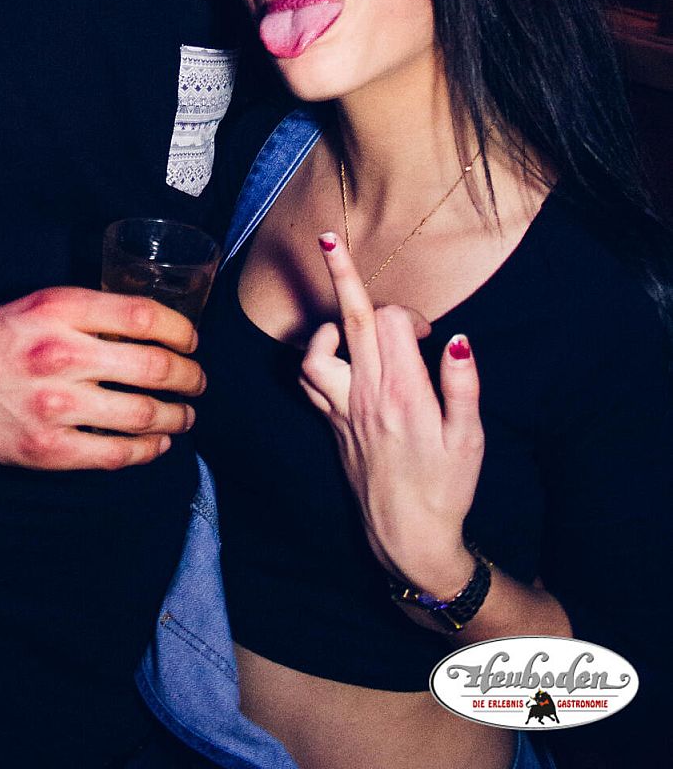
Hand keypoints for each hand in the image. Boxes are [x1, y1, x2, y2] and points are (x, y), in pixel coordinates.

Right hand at [0, 286, 204, 470]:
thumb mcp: (31, 304)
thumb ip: (85, 312)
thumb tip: (146, 327)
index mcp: (57, 308)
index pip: (143, 315)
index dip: (181, 329)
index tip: (191, 340)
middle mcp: (60, 353)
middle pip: (154, 365)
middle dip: (190, 376)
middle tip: (198, 380)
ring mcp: (54, 405)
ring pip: (143, 413)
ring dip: (178, 415)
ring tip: (186, 413)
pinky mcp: (46, 449)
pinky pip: (115, 454)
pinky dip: (147, 450)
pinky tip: (158, 443)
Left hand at [299, 234, 483, 596]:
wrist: (409, 539)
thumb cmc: (446, 487)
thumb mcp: (470, 437)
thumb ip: (463, 383)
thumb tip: (458, 337)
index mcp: (403, 391)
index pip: (395, 321)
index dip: (414, 315)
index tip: (430, 334)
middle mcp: (367, 393)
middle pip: (350, 319)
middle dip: (340, 274)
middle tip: (327, 238)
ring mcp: (343, 409)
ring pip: (315, 352)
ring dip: (325, 327)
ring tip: (343, 322)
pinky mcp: (332, 425)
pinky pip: (307, 383)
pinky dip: (312, 361)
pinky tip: (329, 357)